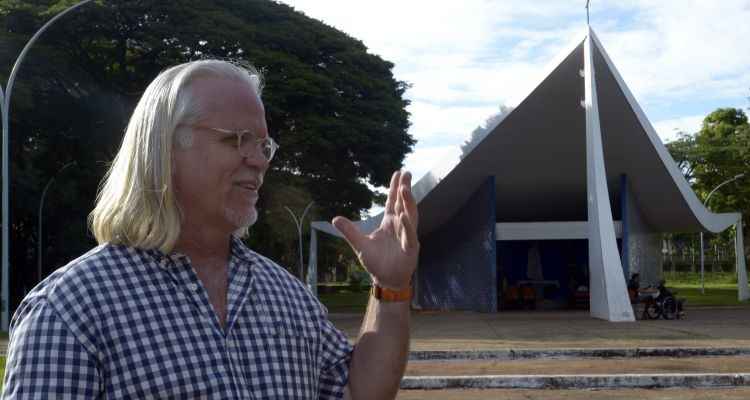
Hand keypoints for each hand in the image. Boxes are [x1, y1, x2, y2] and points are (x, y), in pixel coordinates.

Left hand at [333, 171, 418, 289]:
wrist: (387, 280)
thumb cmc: (376, 262)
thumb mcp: (360, 245)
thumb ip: (350, 232)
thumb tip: (335, 218)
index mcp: (390, 223)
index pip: (393, 202)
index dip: (395, 188)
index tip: (399, 173)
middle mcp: (401, 227)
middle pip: (403, 204)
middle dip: (404, 189)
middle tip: (405, 173)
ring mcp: (407, 237)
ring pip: (409, 216)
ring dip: (407, 203)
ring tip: (405, 189)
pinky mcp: (411, 249)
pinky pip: (409, 235)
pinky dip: (407, 226)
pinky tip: (403, 216)